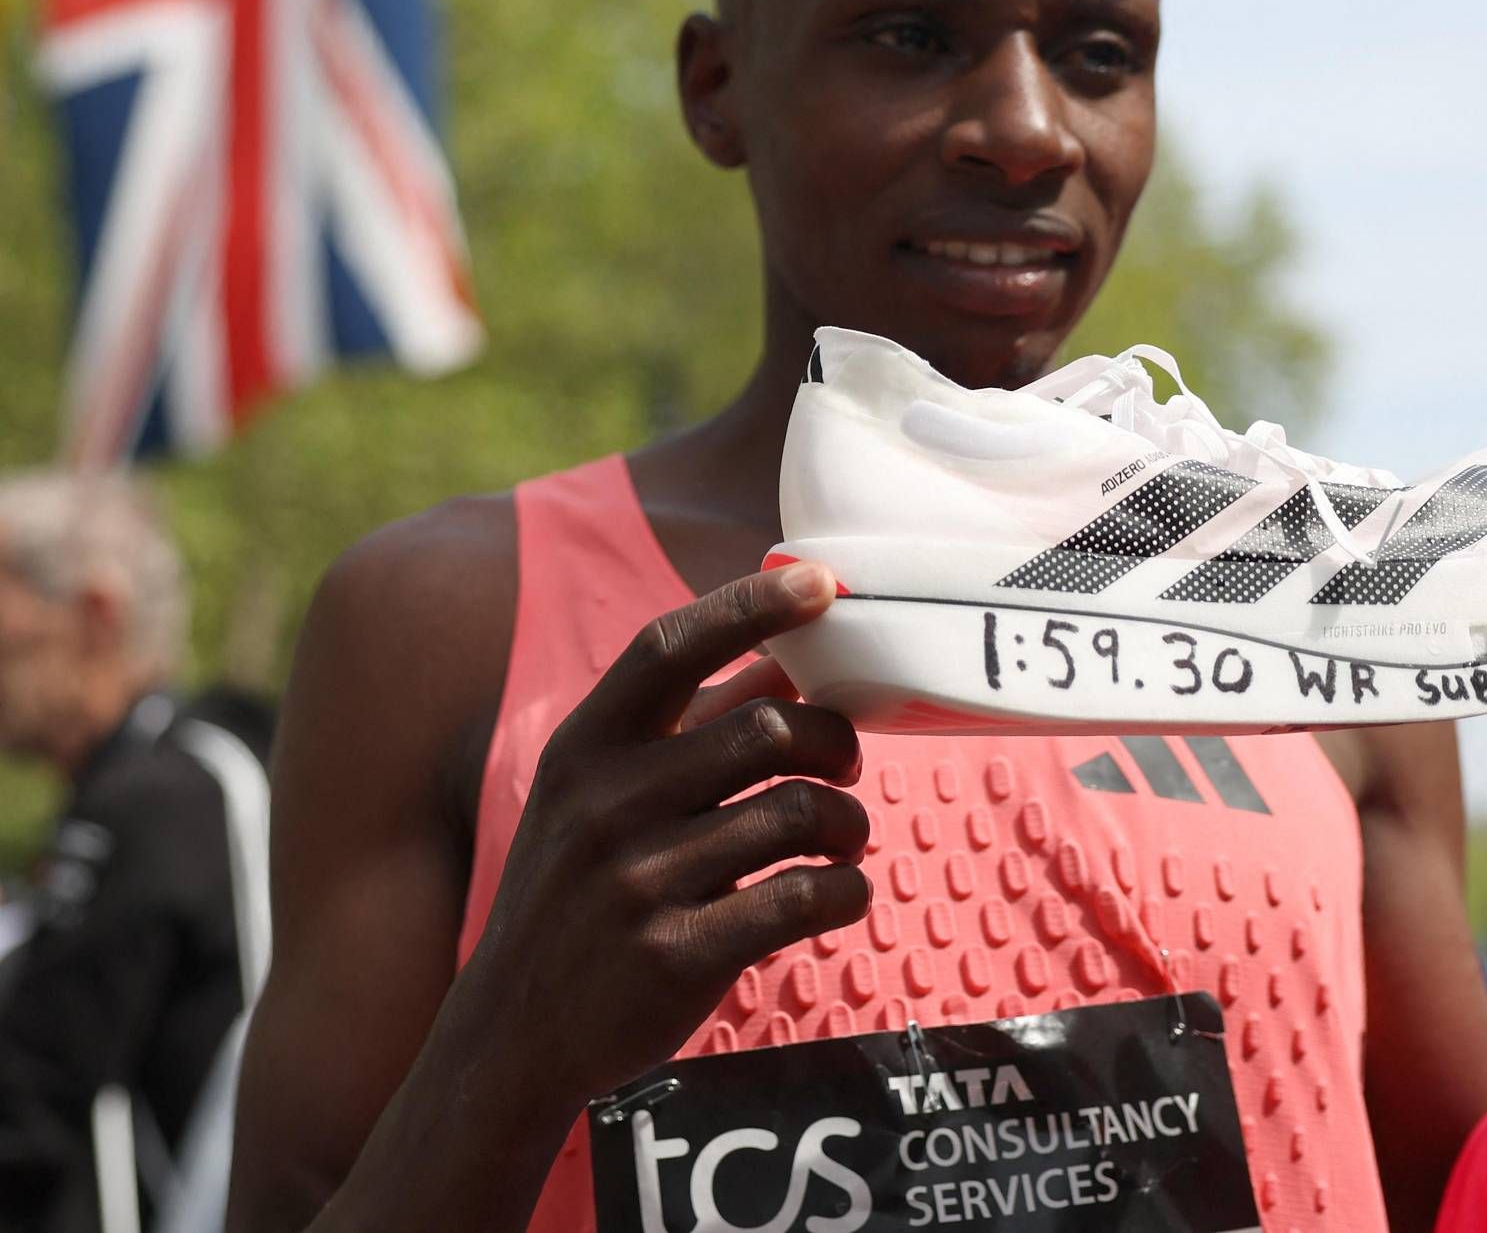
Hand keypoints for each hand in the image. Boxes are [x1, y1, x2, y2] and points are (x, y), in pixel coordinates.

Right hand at [457, 563, 870, 1114]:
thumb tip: (784, 658)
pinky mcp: (677, 955)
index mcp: (587, 746)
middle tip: (843, 769)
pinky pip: (802, 897)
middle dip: (833, 743)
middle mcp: (606, 803)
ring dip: (847, 822)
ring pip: (798, 811)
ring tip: (841, 839)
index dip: (752, 604)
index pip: (672, 645)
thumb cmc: (576, 892)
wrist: (508, 1036)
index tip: (821, 581)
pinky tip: (838, 894)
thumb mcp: (597, 794)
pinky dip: (844, 890)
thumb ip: (686, 726)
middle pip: (768, 728)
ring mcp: (639, 881)